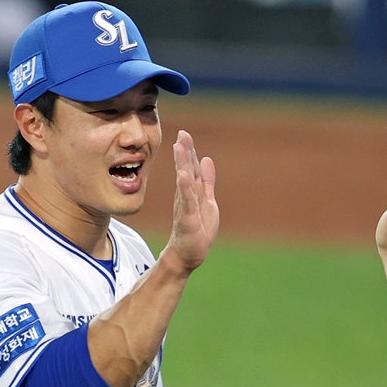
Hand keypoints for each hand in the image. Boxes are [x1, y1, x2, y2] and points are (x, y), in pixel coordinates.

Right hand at [166, 130, 218, 271]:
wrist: (188, 253)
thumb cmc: (197, 228)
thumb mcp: (207, 200)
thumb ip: (207, 180)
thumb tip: (207, 158)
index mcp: (191, 191)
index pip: (190, 167)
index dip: (188, 151)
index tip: (184, 134)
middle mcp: (186, 196)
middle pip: (186, 170)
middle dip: (184, 152)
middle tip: (182, 133)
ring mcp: (186, 207)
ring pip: (184, 182)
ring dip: (182, 164)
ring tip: (179, 147)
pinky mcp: (188, 219)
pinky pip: (187, 201)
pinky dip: (185, 188)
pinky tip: (183, 176)